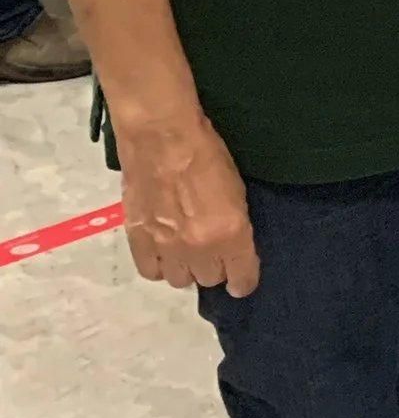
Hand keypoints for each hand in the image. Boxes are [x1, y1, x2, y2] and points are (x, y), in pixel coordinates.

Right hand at [119, 106, 258, 293]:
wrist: (161, 136)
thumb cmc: (208, 153)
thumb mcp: (238, 190)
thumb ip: (236, 226)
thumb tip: (233, 247)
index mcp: (230, 234)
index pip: (241, 278)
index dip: (243, 281)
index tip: (241, 281)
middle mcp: (199, 248)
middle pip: (209, 278)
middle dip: (214, 266)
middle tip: (212, 249)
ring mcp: (166, 246)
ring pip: (180, 279)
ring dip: (186, 267)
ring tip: (186, 250)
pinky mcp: (138, 239)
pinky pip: (150, 271)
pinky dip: (158, 265)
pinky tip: (162, 252)